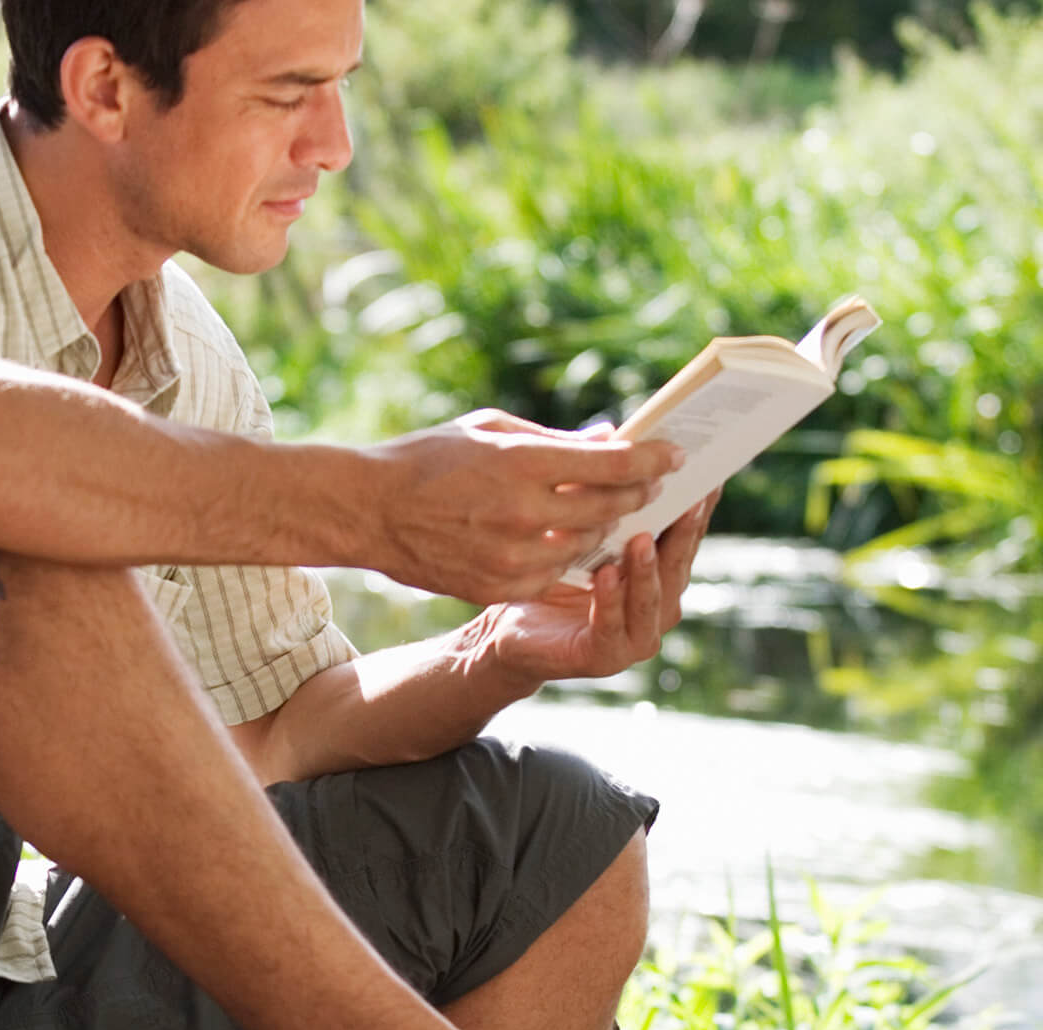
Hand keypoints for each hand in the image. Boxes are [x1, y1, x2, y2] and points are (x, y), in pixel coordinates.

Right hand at [363, 409, 682, 604]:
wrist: (369, 511)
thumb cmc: (429, 458)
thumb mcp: (490, 429)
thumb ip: (555, 440)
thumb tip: (611, 441)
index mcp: (521, 463)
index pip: (613, 465)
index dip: (652, 460)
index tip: (674, 456)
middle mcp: (522, 513)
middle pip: (610, 508)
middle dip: (638, 494)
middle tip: (651, 484)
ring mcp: (511, 556)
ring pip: (587, 547)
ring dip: (606, 529)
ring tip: (613, 513)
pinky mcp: (497, 588)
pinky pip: (555, 575)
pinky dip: (569, 558)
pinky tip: (570, 541)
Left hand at [478, 489, 717, 688]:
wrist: (507, 627)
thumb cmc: (547, 570)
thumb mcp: (574, 523)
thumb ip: (596, 488)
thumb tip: (609, 430)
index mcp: (656, 568)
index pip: (684, 533)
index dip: (698, 506)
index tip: (709, 474)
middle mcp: (657, 601)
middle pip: (678, 563)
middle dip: (684, 532)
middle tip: (689, 499)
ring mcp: (636, 634)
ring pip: (652, 598)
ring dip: (648, 569)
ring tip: (642, 538)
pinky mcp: (604, 656)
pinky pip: (611, 626)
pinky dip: (609, 602)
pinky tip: (604, 576)